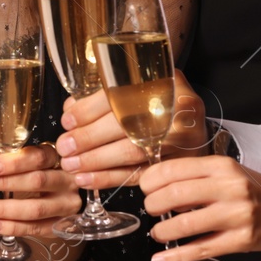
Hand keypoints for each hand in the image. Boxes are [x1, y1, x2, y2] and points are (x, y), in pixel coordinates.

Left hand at [0, 143, 81, 238]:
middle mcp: (68, 181)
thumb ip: (11, 159)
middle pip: (37, 181)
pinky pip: (36, 228)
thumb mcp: (28, 162)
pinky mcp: (62, 226)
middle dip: (5, 183)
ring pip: (36, 209)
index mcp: (58, 159)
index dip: (14, 163)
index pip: (39, 158)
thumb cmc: (38, 174)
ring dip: (4, 209)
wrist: (59, 198)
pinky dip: (13, 227)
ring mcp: (67, 205)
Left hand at [54, 71, 207, 189]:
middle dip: (89, 138)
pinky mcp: (176, 165)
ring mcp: (181, 140)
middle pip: (127, 125)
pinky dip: (109, 178)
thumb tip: (70, 110)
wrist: (195, 122)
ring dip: (96, 161)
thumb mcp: (141, 85)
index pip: (122, 94)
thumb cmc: (161, 102)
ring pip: (131, 152)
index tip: (67, 119)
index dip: (90, 108)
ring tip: (71, 165)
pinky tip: (87, 178)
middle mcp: (177, 109)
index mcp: (165, 81)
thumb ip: (107, 94)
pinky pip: (138, 174)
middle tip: (65, 146)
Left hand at [138, 155, 260, 260]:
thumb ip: (196, 176)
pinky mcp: (240, 241)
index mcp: (222, 166)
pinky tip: (161, 260)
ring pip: (185, 224)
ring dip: (162, 231)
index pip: (174, 169)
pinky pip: (201, 250)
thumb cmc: (252, 190)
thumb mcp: (227, 172)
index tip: (144, 188)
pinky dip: (176, 257)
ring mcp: (236, 215)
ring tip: (158, 233)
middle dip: (152, 205)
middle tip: (150, 210)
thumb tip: (157, 185)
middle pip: (175, 195)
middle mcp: (229, 188)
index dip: (151, 180)